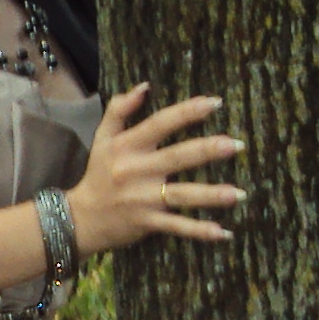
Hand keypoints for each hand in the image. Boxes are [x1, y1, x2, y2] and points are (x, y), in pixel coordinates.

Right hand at [66, 84, 241, 256]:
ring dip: (210, 195)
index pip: (160, 124)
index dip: (187, 112)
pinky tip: (223, 232)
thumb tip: (144, 86)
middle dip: (208, 150)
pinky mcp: (147, 223)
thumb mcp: (102, 138)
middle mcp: (137, 170)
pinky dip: (199, 231)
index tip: (215, 103)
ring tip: (237, 194)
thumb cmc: (99, 174)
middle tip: (236, 145)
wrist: (81, 218)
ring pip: (182, 195)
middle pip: (177, 157)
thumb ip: (119, 109)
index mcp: (128, 146)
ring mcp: (143, 199)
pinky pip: (177, 226)